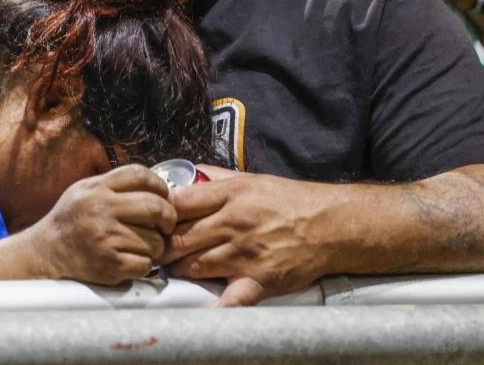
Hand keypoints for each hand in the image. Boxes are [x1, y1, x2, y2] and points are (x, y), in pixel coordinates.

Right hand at [30, 165, 175, 285]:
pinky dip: (144, 264)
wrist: (47, 252)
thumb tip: (156, 187)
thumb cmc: (71, 220)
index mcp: (97, 188)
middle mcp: (102, 209)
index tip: (163, 196)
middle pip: (155, 206)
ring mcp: (106, 237)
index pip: (139, 175)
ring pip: (155, 240)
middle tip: (166, 224)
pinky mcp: (109, 263)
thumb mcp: (86, 190)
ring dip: (156, 246)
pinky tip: (132, 259)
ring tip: (143, 245)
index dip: (159, 185)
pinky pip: (145, 264)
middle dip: (169, 217)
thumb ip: (115, 185)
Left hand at [161, 166, 328, 306]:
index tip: (154, 221)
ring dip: (179, 272)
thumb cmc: (289, 201)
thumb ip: (215, 178)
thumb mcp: (250, 178)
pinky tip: (203, 308)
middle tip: (153, 252)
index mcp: (229, 195)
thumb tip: (188, 174)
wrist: (330, 225)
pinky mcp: (260, 279)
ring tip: (173, 271)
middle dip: (162, 248)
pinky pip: (233, 297)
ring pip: (196, 266)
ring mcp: (245, 253)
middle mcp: (234, 223)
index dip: (160, 214)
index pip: (179, 203)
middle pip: (181, 239)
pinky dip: (217, 305)